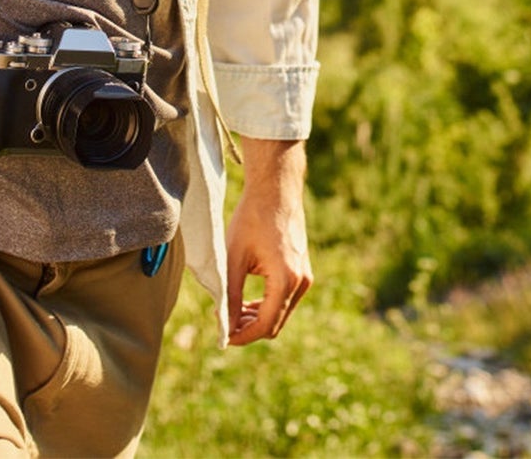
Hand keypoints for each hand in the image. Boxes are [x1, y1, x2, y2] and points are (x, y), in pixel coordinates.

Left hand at [225, 138, 311, 345]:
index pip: (266, 324)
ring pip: (281, 313)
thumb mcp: (235, 256)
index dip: (243, 335)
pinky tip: (248, 303)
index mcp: (286, 280)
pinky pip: (286, 299)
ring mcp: (305, 277)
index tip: (224, 339)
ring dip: (259, 318)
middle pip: (276, 323)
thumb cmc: (252, 218)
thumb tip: (225, 324)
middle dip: (250, 329)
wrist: (276, 191)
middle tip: (225, 327)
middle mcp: (301, 282)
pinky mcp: (304, 271)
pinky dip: (268, 305)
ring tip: (233, 315)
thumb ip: (231, 294)